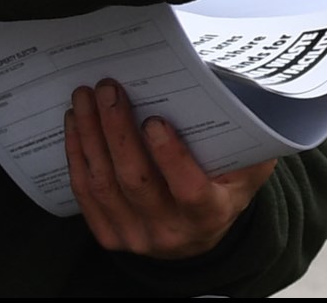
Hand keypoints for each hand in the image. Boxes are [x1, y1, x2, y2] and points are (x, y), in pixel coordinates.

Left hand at [64, 78, 275, 258]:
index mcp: (211, 214)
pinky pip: (86, 194)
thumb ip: (246, 138)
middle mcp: (172, 232)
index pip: (190, 191)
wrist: (199, 232)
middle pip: (136, 181)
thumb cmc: (226, 185)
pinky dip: (78, 154)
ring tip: (85, 98)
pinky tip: (76, 124)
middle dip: (118, 130)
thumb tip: (231, 91)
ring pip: (104, 184)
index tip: (155, 120)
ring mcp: (137, 237)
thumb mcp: (250, 165)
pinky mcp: (110, 235)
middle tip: (109, 89)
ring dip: (90, 136)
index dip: (171, 157)